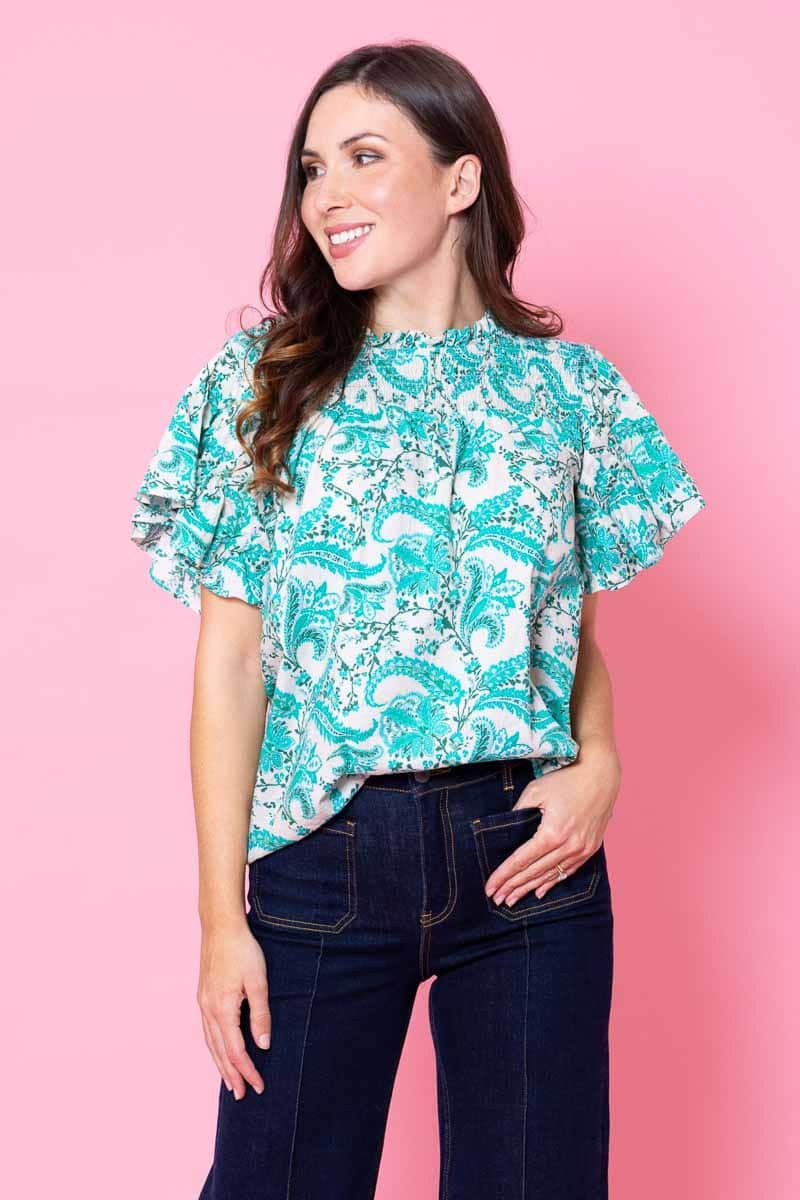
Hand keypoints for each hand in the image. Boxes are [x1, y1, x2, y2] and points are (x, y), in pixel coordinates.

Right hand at [197, 919, 271, 1099]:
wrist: (220, 927)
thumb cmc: (242, 951)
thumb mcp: (258, 981)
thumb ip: (260, 1014)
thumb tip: (262, 1044)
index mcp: (223, 1009)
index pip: (236, 1051)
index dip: (247, 1071)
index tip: (258, 1086)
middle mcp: (208, 1010)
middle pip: (219, 1052)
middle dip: (231, 1075)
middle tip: (241, 1095)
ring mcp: (203, 1003)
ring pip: (211, 1043)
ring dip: (220, 1064)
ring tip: (229, 1081)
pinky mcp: (203, 996)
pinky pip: (207, 1030)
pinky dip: (214, 1047)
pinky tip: (219, 1050)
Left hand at [484, 745, 620, 906]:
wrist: (601, 775)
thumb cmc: (566, 779)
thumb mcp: (535, 791)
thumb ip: (519, 813)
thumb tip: (507, 831)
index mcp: (552, 833)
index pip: (521, 860)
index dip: (503, 875)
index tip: (489, 887)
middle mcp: (568, 846)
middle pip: (534, 872)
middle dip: (512, 887)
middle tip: (496, 898)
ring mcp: (582, 849)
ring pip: (550, 875)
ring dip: (529, 888)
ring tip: (512, 900)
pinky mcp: (590, 848)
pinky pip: (568, 871)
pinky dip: (552, 882)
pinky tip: (539, 892)